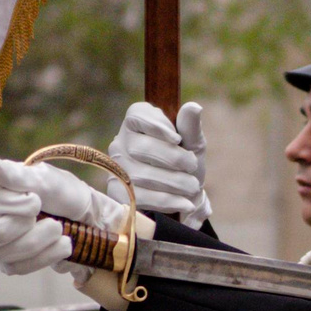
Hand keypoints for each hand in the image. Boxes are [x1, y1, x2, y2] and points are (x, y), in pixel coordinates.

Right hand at [0, 158, 125, 282]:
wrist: (86, 217)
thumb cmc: (61, 192)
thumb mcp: (43, 178)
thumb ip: (13, 175)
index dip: (14, 204)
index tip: (37, 200)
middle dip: (23, 225)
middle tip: (44, 215)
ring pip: (4, 253)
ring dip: (41, 241)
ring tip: (59, 228)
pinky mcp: (10, 262)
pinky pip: (18, 268)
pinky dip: (46, 256)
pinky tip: (62, 244)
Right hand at [111, 101, 209, 223]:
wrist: (184, 198)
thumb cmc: (186, 165)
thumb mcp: (193, 145)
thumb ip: (191, 127)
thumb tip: (193, 107)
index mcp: (137, 123)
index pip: (137, 115)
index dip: (156, 125)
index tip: (177, 139)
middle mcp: (121, 143)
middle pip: (140, 147)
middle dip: (172, 158)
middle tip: (192, 166)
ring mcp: (116, 169)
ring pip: (141, 174)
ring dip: (173, 181)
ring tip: (192, 186)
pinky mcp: (118, 192)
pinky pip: (140, 196)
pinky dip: (167, 200)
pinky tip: (185, 203)